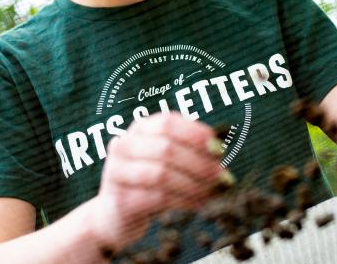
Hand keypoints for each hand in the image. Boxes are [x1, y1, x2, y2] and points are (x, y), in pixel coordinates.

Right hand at [88, 112, 226, 249]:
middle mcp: (124, 145)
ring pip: (162, 174)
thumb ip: (189, 151)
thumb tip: (218, 150)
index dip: (195, 134)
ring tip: (211, 192)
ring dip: (193, 184)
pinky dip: (184, 201)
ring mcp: (117, 172)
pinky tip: (198, 205)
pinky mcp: (120, 199)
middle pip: (166, 149)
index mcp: (140, 129)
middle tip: (221, 177)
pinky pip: (158, 198)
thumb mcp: (167, 161)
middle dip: (199, 163)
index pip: (167, 122)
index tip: (218, 150)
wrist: (115, 214)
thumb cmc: (150, 183)